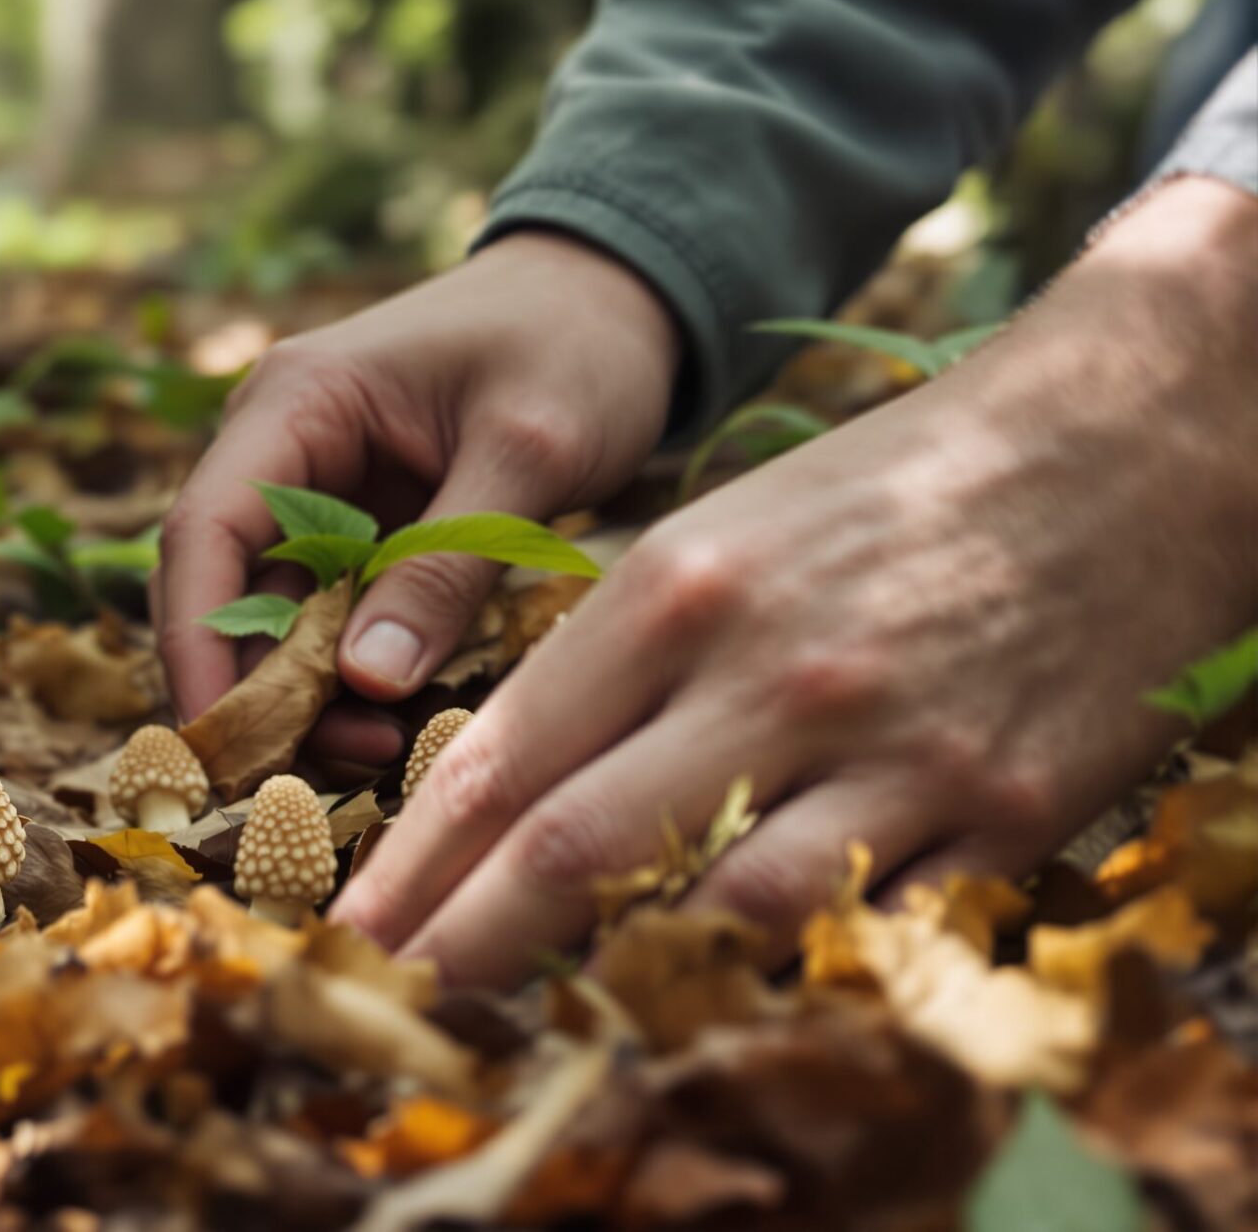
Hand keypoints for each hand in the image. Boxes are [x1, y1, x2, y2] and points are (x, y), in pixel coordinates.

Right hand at [156, 233, 680, 773]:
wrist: (621, 295)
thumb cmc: (575, 344)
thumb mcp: (527, 452)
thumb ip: (445, 564)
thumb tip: (363, 685)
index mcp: (294, 402)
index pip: (202, 532)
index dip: (197, 642)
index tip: (223, 737)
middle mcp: (279, 448)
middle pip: (220, 587)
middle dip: (254, 686)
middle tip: (313, 773)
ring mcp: (315, 491)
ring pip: (271, 615)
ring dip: (306, 693)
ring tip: (380, 752)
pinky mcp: (360, 529)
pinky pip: (330, 616)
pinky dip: (353, 674)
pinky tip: (402, 720)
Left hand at [330, 178, 1257, 983]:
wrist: (1114, 452)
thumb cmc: (881, 497)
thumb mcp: (717, 536)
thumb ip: (610, 655)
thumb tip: (492, 778)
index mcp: (675, 592)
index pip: (504, 758)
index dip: (414, 864)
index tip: (348, 928)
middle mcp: (767, 675)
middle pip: (574, 848)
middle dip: (463, 943)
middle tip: (388, 1001)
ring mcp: (887, 750)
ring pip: (717, 908)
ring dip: (622, 972)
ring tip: (548, 1011)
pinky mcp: (997, 811)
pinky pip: (864, 928)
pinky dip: (787, 969)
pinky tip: (727, 989)